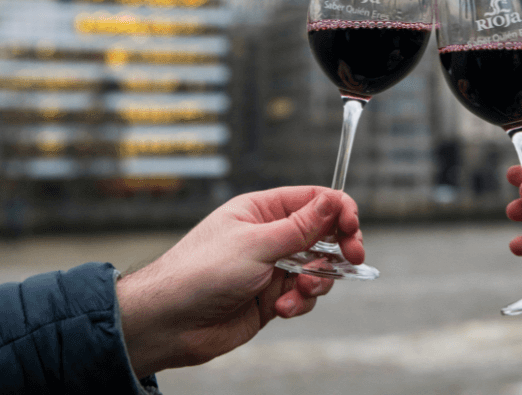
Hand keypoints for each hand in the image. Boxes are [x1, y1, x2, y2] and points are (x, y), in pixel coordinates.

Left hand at [117, 186, 362, 378]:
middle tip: (354, 257)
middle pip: (323, 234)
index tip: (353, 227)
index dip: (339, 210)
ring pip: (318, 268)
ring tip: (298, 290)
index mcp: (262, 211)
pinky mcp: (271, 298)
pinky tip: (282, 309)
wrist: (168, 322)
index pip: (314, 200)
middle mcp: (270, 236)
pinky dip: (299, 302)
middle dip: (340, 247)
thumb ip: (301, 226)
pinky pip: (303, 296)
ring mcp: (272, 268)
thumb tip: (333, 199)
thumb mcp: (256, 244)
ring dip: (317, 281)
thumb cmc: (199, 273)